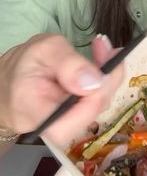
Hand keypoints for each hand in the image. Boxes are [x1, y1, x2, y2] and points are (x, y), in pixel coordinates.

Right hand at [0, 33, 123, 145]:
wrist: (9, 82)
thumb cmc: (22, 66)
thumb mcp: (43, 51)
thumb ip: (68, 64)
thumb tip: (95, 81)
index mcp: (41, 116)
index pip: (77, 118)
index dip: (98, 91)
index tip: (107, 58)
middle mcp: (59, 128)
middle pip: (94, 109)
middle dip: (107, 75)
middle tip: (105, 47)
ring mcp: (71, 124)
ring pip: (99, 102)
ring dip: (107, 73)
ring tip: (100, 48)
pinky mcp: (79, 116)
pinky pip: (97, 99)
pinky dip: (102, 77)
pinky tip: (100, 57)